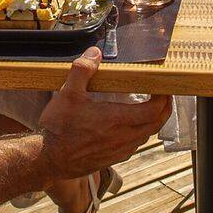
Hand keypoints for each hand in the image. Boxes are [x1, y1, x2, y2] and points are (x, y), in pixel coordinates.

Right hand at [38, 48, 171, 180]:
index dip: (164, 98)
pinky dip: (139, 134)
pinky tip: (130, 127)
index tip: (163, 87)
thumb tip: (94, 53)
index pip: (154, 110)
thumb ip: (83, 70)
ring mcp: (118, 151)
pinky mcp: (112, 159)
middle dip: (164, 109)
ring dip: (152, 122)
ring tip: (149, 109)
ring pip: (146, 136)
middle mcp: (122, 137)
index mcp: (117, 120)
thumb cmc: (58, 128)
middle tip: (164, 96)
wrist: (48, 160)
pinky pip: (134, 146)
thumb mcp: (68, 93)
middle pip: (156, 124)